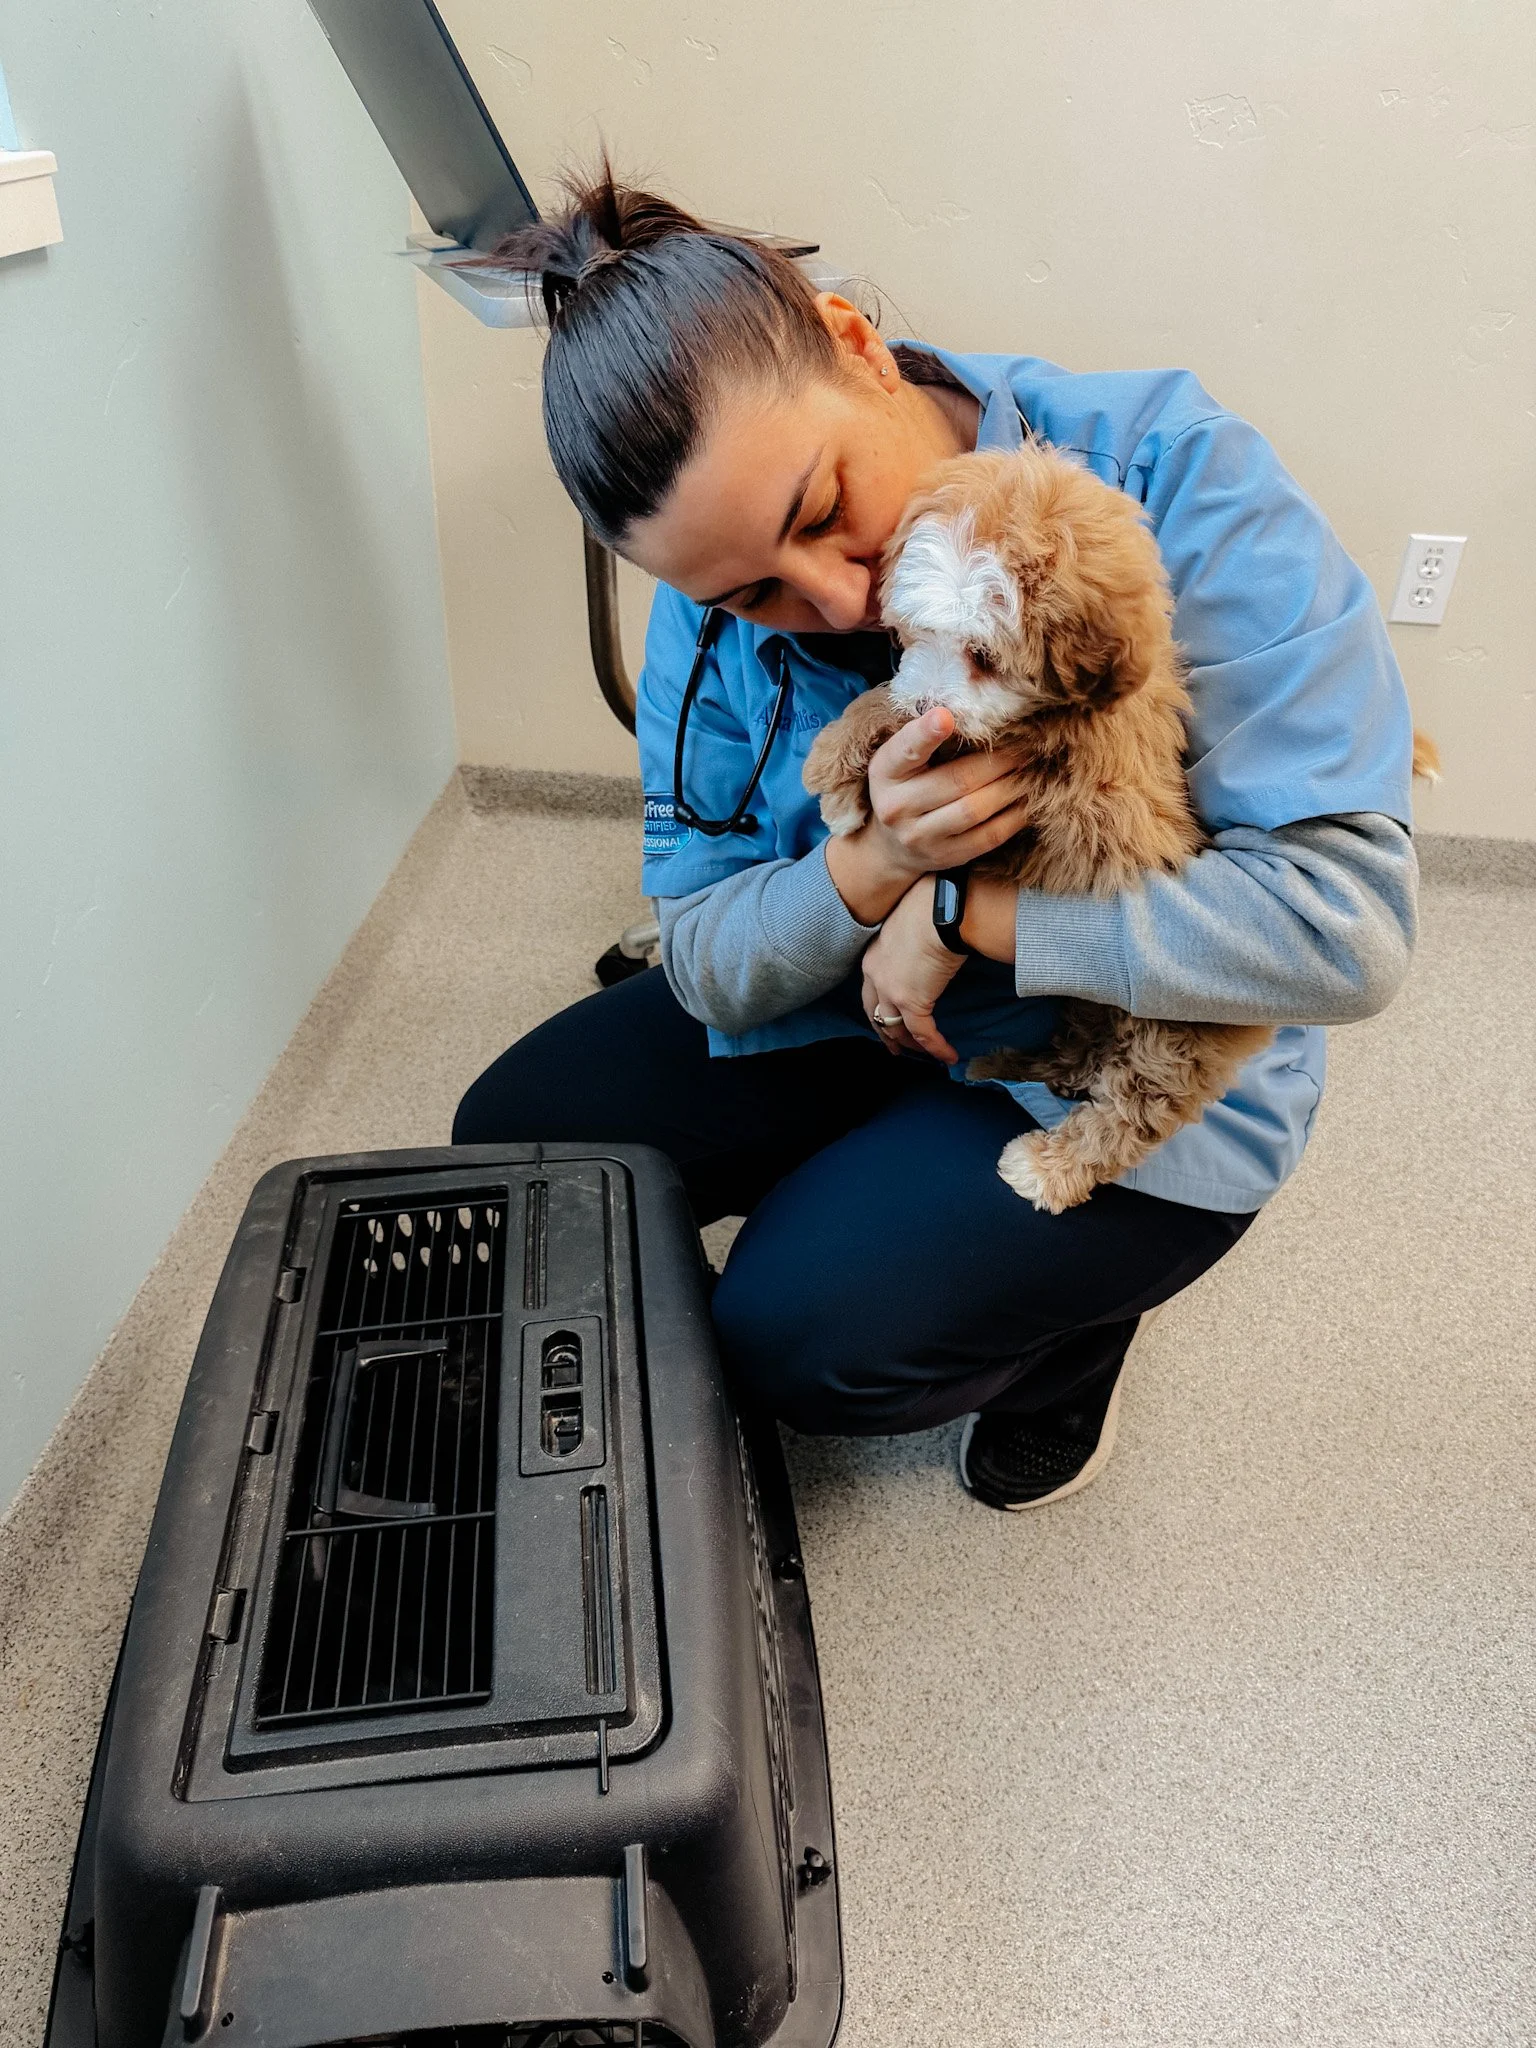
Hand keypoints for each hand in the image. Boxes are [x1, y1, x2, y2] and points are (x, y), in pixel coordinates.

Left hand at [861, 877, 964, 1062]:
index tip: (886, 1019)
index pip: (871, 991)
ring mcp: (890, 991)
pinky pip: (923, 1034)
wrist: (941, 908)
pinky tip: (948, 1056)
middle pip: (876, 1014)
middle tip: (896, 1048)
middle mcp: (875, 976)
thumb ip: (910, 946)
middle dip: (886, 1034)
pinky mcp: (911, 1002)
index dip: (878, 1009)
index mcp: (873, 956)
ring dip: (911, 1045)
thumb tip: (928, 951)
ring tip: (924, 1055)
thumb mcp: (910, 928)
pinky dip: (935, 1048)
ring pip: (896, 1029)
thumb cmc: (933, 906)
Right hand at [868, 708, 1034, 876]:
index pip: (906, 751)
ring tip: (1031, 770)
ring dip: (1011, 787)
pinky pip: (988, 836)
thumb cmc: (906, 786)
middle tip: (1026, 746)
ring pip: (974, 810)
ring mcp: (920, 837)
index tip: (947, 717)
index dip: (926, 734)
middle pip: (956, 781)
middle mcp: (897, 807)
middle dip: (998, 762)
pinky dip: (1014, 817)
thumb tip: (975, 710)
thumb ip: (925, 737)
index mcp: (886, 772)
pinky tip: (1027, 800)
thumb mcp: (901, 760)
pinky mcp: (945, 857)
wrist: (892, 846)